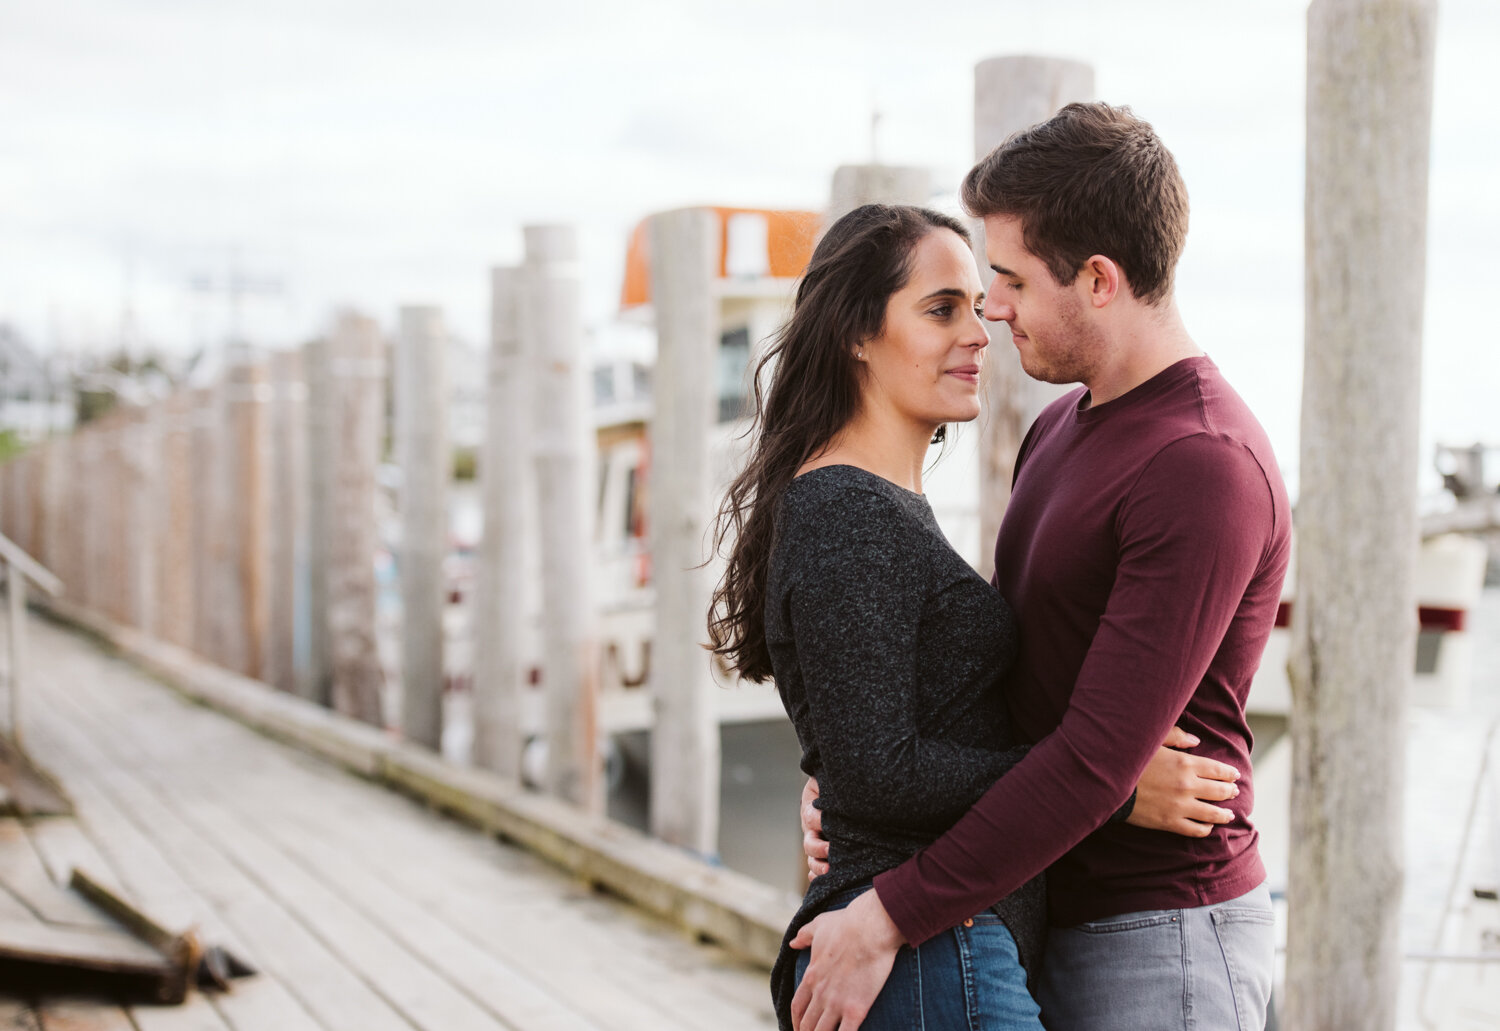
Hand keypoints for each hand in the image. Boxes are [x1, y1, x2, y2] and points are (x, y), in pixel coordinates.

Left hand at [789, 889, 903, 1030]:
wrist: (870, 928)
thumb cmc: (846, 924)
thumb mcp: (819, 925)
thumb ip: (804, 935)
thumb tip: (793, 943)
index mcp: (811, 976)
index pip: (797, 1007)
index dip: (796, 1021)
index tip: (798, 1028)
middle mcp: (820, 993)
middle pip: (808, 1024)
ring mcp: (837, 1003)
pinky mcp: (856, 1010)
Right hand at [801, 777, 828, 880]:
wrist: (839, 791)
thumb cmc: (834, 785)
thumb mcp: (826, 781)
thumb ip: (827, 787)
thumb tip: (832, 796)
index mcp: (811, 809)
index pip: (811, 817)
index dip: (818, 821)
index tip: (826, 823)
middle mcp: (812, 829)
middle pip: (809, 842)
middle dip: (818, 848)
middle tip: (830, 850)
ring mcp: (817, 842)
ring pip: (812, 859)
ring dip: (818, 866)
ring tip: (828, 870)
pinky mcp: (823, 853)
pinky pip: (815, 869)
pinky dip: (817, 876)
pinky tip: (825, 881)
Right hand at [1128, 726, 1239, 837]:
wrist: (1108, 783)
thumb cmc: (1129, 759)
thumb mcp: (1152, 740)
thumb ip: (1177, 736)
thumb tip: (1197, 740)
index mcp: (1185, 763)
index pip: (1218, 770)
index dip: (1229, 773)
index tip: (1234, 775)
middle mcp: (1188, 785)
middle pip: (1220, 791)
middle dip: (1230, 791)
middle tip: (1234, 791)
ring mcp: (1181, 806)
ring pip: (1213, 813)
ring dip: (1225, 813)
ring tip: (1229, 814)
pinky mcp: (1171, 822)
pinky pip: (1196, 829)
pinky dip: (1206, 828)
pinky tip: (1208, 826)